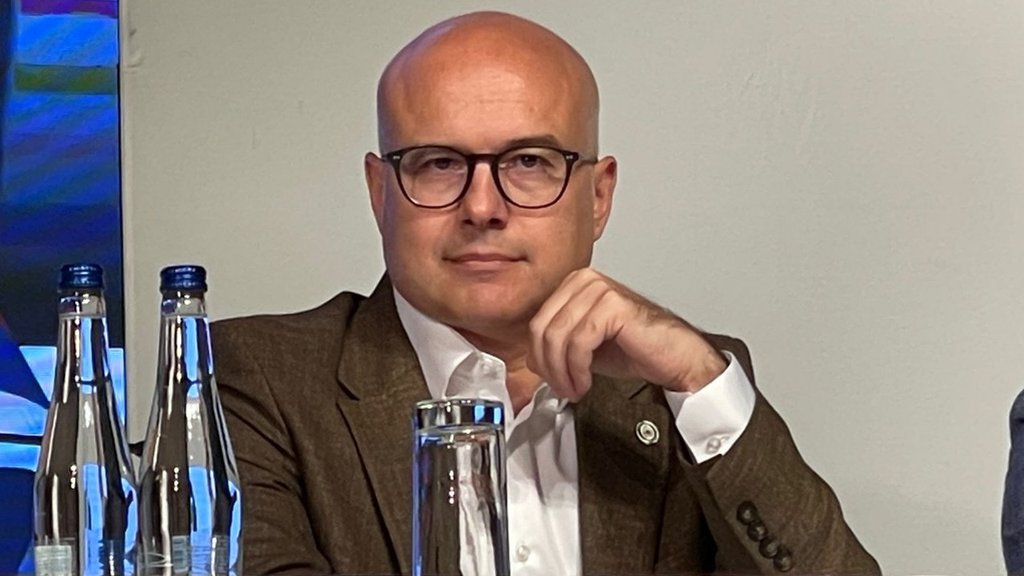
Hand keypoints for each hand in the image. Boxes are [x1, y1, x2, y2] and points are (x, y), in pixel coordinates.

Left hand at [527, 268, 726, 401]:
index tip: (550, 380)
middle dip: (547, 366)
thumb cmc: (637, 350)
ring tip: (575, 388)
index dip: (538, 357)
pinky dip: (577, 369)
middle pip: (542, 328)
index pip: (537, 321)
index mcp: (575, 284)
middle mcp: (585, 281)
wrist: (675, 358)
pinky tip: (586, 382)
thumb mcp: (585, 348)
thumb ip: (557, 346)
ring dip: (562, 372)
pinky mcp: (613, 305)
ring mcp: (599, 289)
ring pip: (557, 337)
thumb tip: (531, 358)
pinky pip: (578, 343)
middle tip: (561, 388)